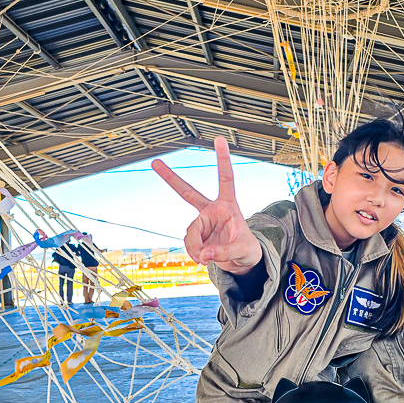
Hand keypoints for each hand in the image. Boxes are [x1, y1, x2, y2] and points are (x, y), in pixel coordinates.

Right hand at [152, 137, 262, 273]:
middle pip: (188, 193)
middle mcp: (212, 211)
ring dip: (195, 247)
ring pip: (190, 233)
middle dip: (171, 178)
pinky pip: (189, 244)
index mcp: (228, 206)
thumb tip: (204, 254)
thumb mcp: (242, 251)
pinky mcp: (197, 236)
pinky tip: (203, 258)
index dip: (222, 159)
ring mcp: (203, 223)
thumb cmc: (248, 250)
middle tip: (155, 163)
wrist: (242, 262)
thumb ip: (224, 252)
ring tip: (205, 258)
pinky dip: (194, 253)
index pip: (225, 179)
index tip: (219, 140)